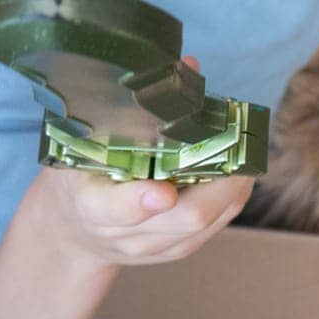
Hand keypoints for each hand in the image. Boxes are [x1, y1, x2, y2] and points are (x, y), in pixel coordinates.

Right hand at [33, 55, 255, 268]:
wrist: (72, 232)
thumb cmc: (82, 173)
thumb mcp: (87, 140)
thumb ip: (131, 109)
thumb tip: (188, 67)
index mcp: (91, 205)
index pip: (116, 209)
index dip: (141, 201)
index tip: (164, 190)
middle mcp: (123, 234)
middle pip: (185, 218)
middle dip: (222, 181)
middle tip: (240, 144)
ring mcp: (153, 247)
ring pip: (208, 223)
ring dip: (234, 185)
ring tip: (246, 149)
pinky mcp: (175, 251)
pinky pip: (216, 227)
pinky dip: (232, 196)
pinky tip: (239, 168)